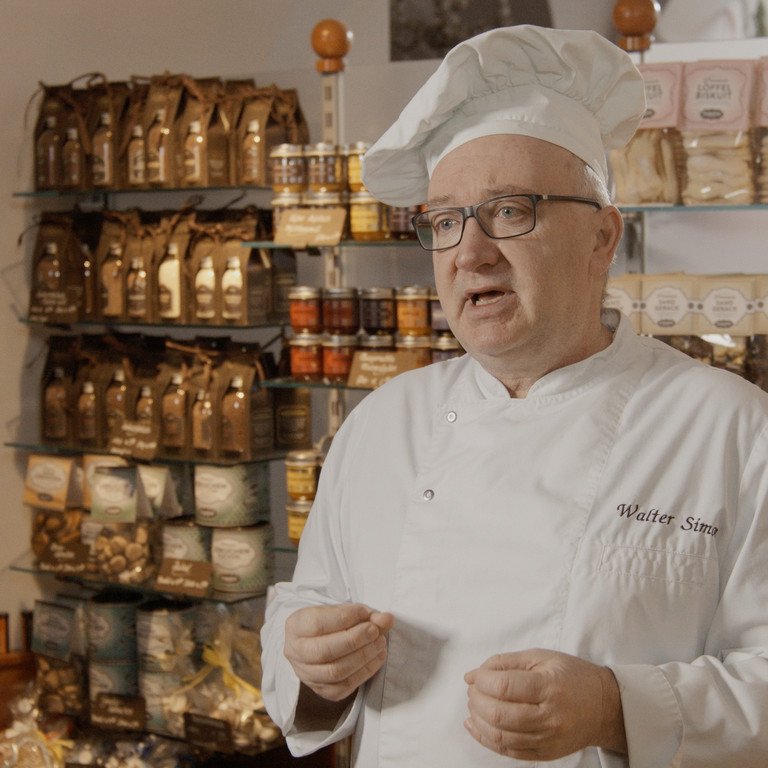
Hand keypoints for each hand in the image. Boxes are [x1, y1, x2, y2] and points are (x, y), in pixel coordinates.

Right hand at [284, 603, 393, 701]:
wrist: (320, 640)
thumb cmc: (331, 622)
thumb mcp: (343, 610)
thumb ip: (365, 614)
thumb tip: (386, 620)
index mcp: (296, 626)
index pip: (317, 624)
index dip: (345, 618)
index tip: (366, 613)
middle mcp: (295, 652)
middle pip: (325, 651)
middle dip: (355, 640)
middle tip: (375, 631)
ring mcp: (306, 674)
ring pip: (335, 672)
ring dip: (363, 657)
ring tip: (379, 644)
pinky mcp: (321, 690)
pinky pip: (343, 687)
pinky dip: (364, 673)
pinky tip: (376, 658)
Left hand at [464, 648, 626, 759]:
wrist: (604, 707)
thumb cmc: (572, 676)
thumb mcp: (541, 657)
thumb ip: (504, 663)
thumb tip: (472, 675)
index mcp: (549, 687)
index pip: (504, 686)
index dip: (482, 680)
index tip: (476, 675)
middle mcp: (549, 717)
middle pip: (498, 714)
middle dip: (476, 700)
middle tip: (473, 689)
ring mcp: (547, 740)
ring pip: (500, 736)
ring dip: (478, 719)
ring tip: (474, 704)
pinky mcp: (544, 754)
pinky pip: (508, 751)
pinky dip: (486, 738)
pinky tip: (476, 724)